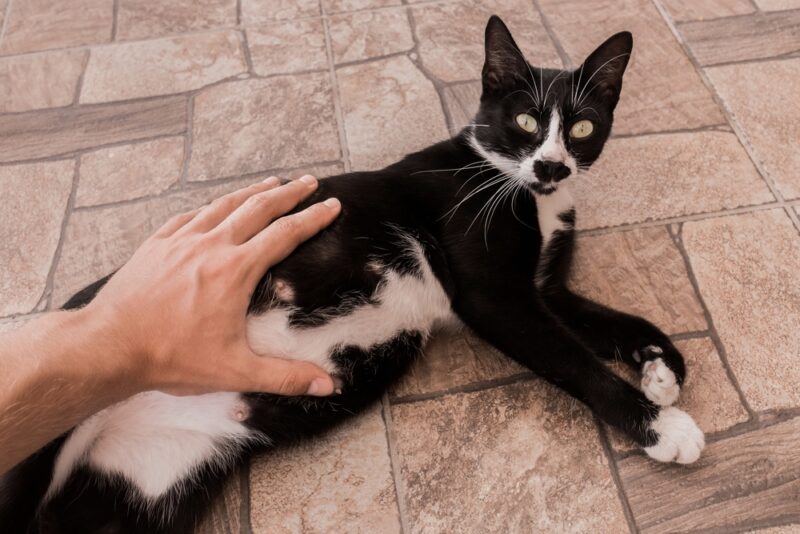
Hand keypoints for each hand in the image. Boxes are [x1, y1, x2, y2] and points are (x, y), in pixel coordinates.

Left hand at [83, 175, 339, 395]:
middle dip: (289, 193)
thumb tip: (328, 385)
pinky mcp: (157, 245)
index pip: (285, 235)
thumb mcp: (235, 371)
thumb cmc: (171, 358)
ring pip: (224, 205)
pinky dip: (211, 206)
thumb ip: (286, 377)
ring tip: (271, 182)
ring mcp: (181, 241)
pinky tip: (216, 206)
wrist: (109, 346)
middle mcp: (211, 246)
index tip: (331, 205)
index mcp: (236, 270)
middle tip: (310, 181)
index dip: (313, 218)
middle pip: (258, 208)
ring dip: (252, 191)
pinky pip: (190, 215)